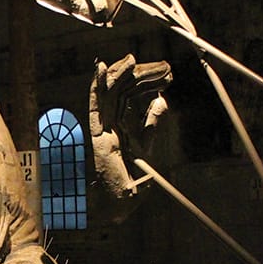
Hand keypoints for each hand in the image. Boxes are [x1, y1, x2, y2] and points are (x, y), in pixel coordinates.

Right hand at [88, 54, 171, 197]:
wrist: (122, 204)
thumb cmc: (134, 183)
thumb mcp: (148, 148)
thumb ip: (151, 125)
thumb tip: (161, 100)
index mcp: (124, 128)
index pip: (133, 98)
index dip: (149, 83)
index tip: (167, 73)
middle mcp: (112, 125)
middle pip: (124, 92)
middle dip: (142, 76)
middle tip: (163, 66)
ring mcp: (104, 128)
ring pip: (109, 94)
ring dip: (120, 74)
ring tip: (134, 59)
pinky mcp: (97, 134)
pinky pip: (95, 106)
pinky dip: (96, 86)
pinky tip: (101, 68)